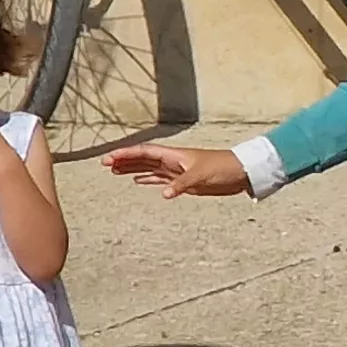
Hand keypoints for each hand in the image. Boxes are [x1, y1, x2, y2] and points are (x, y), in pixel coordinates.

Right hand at [102, 142, 252, 198]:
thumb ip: (182, 184)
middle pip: (143, 159)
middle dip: (124, 160)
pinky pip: (160, 178)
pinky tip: (137, 181)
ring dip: (132, 169)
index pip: (144, 152)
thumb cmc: (223, 168)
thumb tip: (164, 194)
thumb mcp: (201, 176)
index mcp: (173, 155)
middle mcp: (172, 161)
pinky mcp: (184, 180)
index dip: (125, 154)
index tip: (108, 158)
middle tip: (105, 165)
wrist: (241, 173)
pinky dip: (148, 179)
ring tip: (115, 171)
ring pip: (149, 168)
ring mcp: (177, 170)